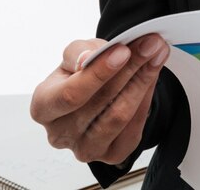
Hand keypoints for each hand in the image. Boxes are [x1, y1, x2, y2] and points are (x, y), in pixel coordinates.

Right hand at [29, 33, 169, 165]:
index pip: (71, 94)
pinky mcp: (111, 155)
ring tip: (156, 55)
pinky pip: (134, 127)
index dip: (99, 72)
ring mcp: (85, 149)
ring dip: (143, 82)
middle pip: (101, 102)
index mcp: (42, 107)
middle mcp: (60, 134)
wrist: (91, 94)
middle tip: (151, 45)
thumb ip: (77, 52)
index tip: (124, 51)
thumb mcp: (72, 54)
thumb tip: (88, 59)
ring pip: (120, 115)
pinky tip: (153, 76)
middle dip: (130, 69)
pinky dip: (147, 98)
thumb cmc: (77, 73)